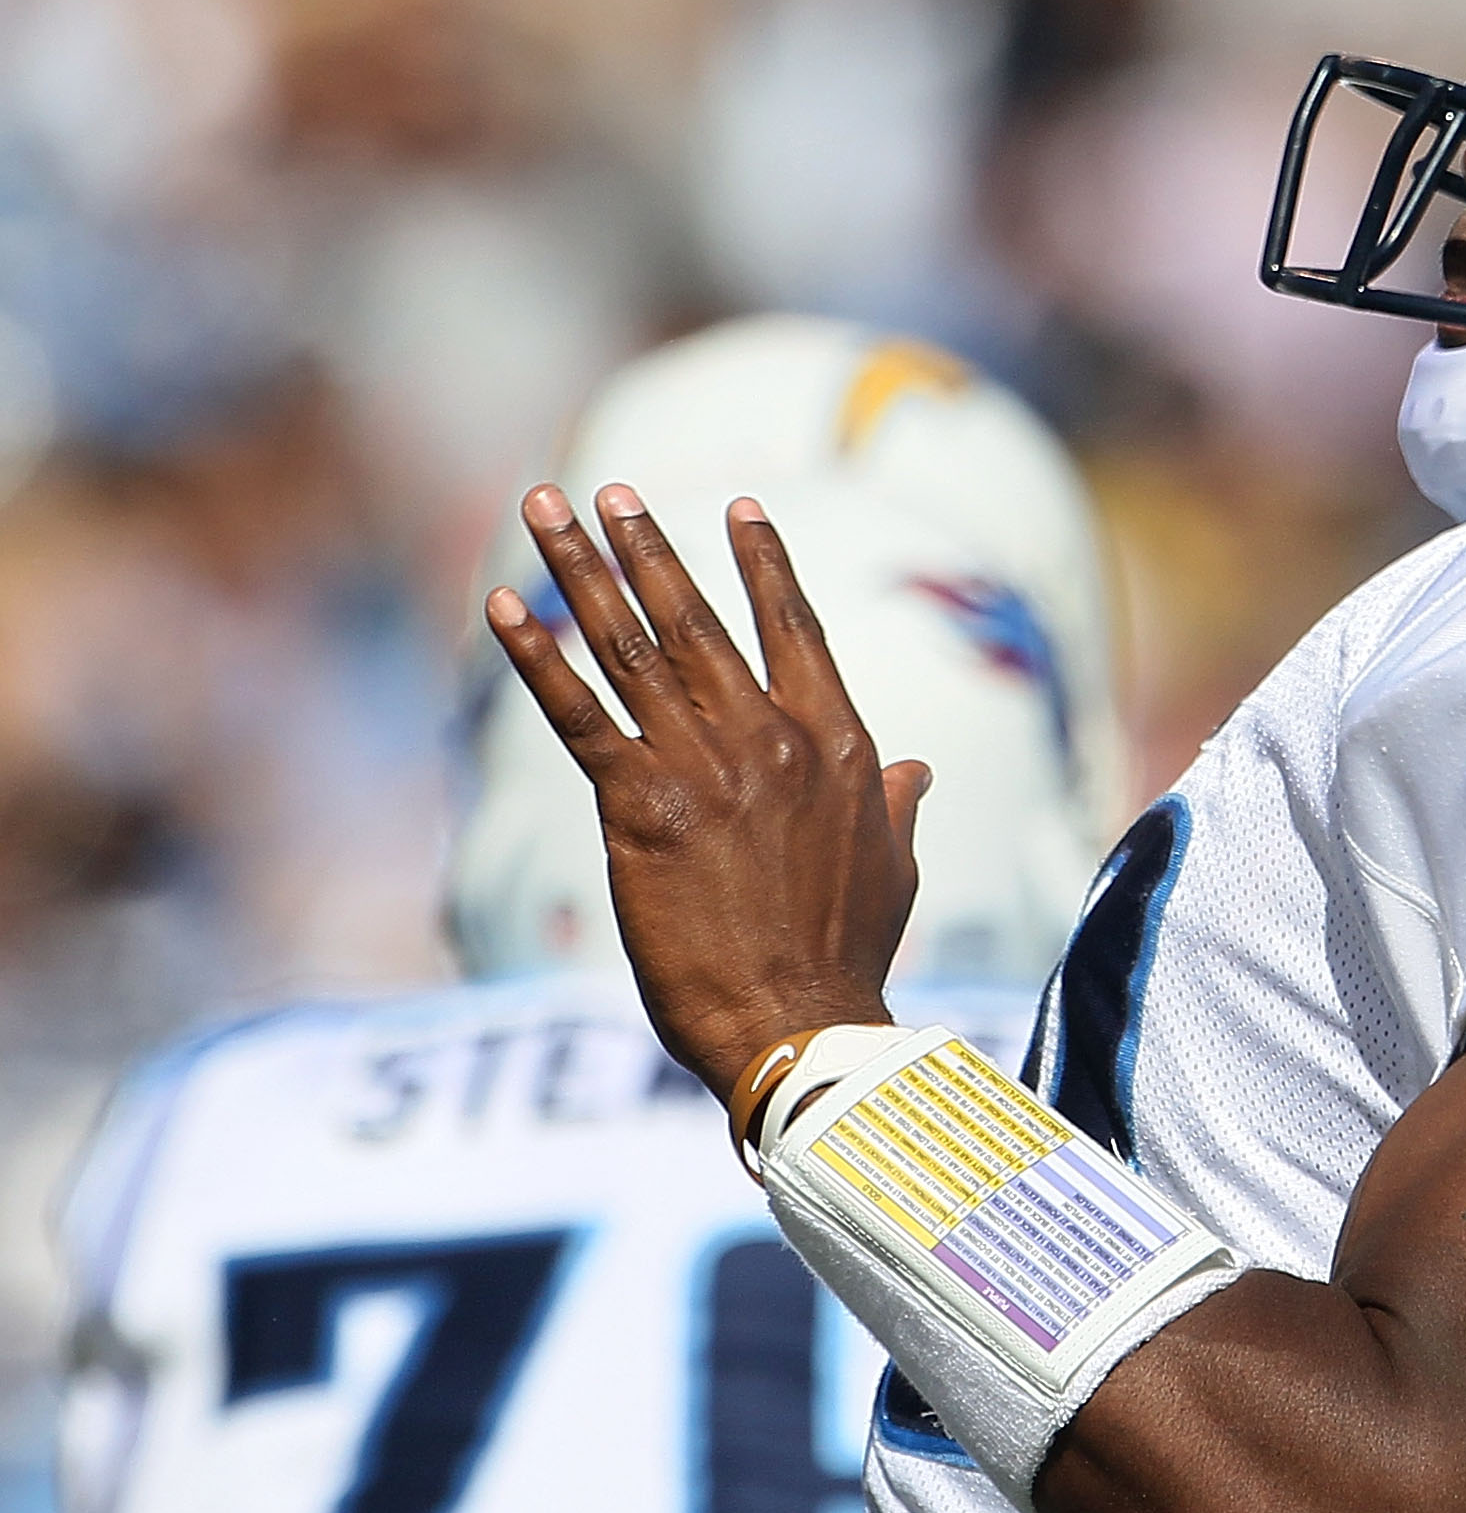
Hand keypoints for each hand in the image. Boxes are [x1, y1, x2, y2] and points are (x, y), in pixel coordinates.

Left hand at [485, 483, 927, 1099]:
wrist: (800, 1020)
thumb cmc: (849, 955)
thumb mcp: (894, 868)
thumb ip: (894, 806)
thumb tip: (918, 771)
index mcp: (840, 743)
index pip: (795, 627)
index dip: (762, 564)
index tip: (738, 507)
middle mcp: (772, 736)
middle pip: (697, 618)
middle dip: (647, 545)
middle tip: (609, 492)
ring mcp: (705, 764)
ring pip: (633, 645)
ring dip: (582, 569)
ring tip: (547, 509)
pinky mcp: (639, 804)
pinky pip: (577, 713)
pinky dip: (536, 655)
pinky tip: (501, 606)